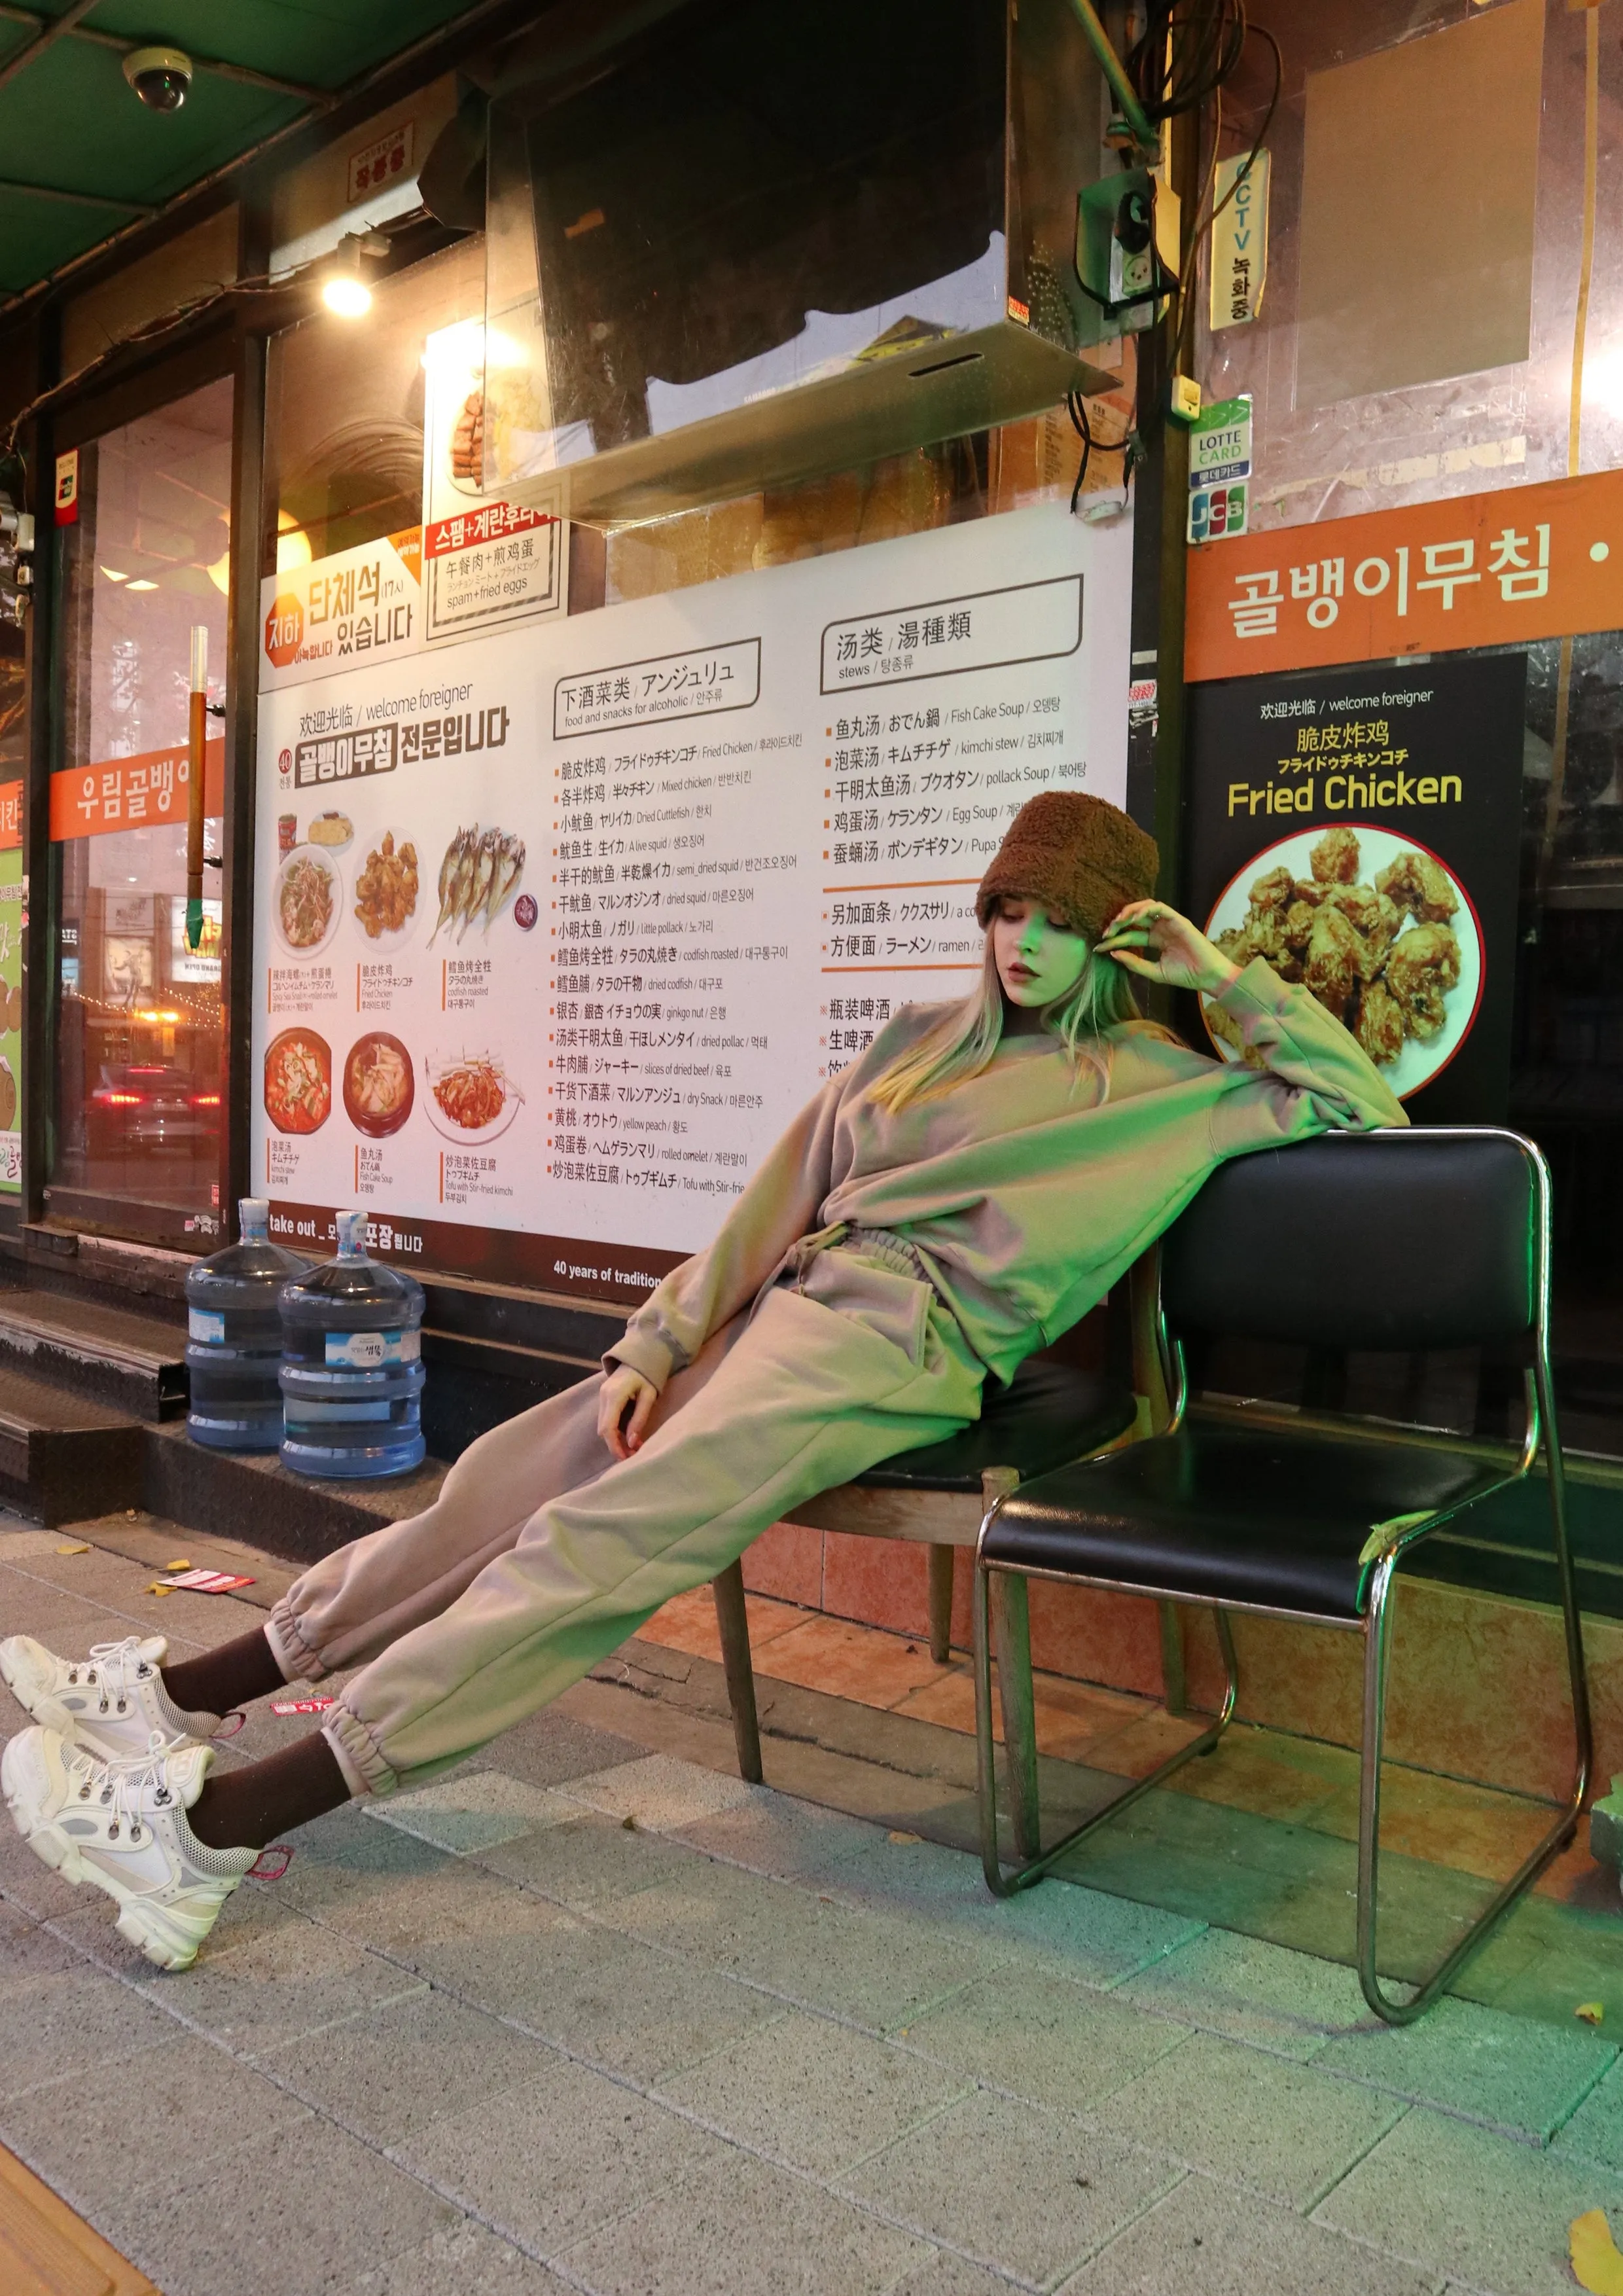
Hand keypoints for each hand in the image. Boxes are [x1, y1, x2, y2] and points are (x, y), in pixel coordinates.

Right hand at [597, 1364, 657, 1459]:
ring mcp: (602, 1396)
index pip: (608, 1427)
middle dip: (615, 1446)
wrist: (640, 1356)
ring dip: (615, 1439)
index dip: (614, 1446)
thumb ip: (639, 1419)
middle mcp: (604, 1396)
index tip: (625, 1458)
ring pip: (603, 1426)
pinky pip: (606, 1419)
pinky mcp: (604, 1398)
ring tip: (633, 1448)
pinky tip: (628, 1436)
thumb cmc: (648, 1375)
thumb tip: (632, 1443)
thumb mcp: (649, 1397)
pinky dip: (615, 1431)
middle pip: (603, 1429)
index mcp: (614, 1395)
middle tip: (632, 1456)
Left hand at [1097, 899, 1241, 996]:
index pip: (1130, 935)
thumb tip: (1113, 954)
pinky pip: (1159, 908)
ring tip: (1117, 922)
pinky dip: (1145, 910)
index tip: (1099, 948)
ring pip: (1145, 907)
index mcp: (1155, 939)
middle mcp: (1160, 928)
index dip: (1114, 940)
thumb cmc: (1185, 975)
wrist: (1206, 977)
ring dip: (1129, 912)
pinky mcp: (1178, 919)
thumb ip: (1134, 963)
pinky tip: (1134, 919)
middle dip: (1118, 923)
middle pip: (1134, 918)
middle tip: (1106, 933)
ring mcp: (1169, 923)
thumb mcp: (1154, 971)